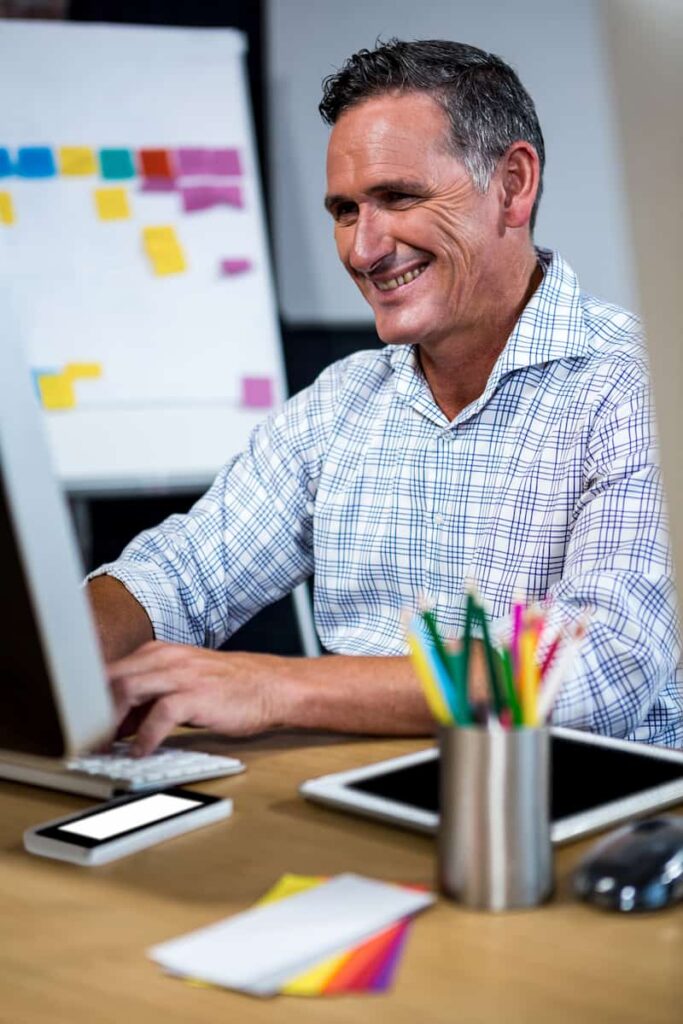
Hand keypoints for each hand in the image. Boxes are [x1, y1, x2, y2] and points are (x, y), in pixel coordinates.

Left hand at [106, 640, 287, 754]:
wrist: (271, 685)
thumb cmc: (228, 688)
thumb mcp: (183, 683)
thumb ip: (149, 698)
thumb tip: (117, 724)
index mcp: (159, 653)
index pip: (110, 671)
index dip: (91, 700)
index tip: (84, 726)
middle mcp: (166, 658)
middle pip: (111, 679)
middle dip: (94, 712)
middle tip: (88, 741)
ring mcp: (181, 674)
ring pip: (127, 690)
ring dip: (111, 723)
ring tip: (107, 748)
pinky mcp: (196, 694)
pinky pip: (159, 715)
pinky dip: (145, 737)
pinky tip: (142, 752)